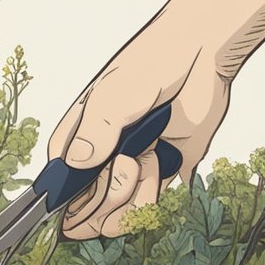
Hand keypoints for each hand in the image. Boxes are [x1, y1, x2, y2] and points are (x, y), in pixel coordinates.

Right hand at [49, 19, 230, 239]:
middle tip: (128, 164)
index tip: (77, 204)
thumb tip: (76, 162)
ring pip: (118, 210)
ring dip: (132, 197)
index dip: (65, 199)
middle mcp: (103, 152)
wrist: (204, 54)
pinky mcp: (161, 170)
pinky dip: (152, 197)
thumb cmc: (154, 61)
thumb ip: (98, 127)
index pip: (60, 178)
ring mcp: (131, 163)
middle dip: (106, 197)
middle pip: (88, 202)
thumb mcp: (117, 92)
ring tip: (147, 162)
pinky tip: (161, 165)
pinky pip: (147, 205)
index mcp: (81, 132)